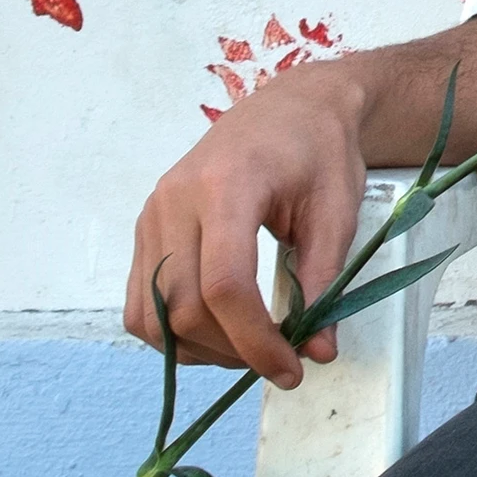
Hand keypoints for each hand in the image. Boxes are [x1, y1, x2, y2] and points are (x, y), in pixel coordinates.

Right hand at [122, 58, 367, 386]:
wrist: (290, 108)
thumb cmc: (318, 151)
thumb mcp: (336, 213)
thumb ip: (323, 284)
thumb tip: (319, 351)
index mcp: (227, 186)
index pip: (224, 285)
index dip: (255, 340)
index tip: (291, 368)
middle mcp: (175, 200)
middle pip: (183, 307)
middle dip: (232, 350)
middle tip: (280, 360)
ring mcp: (152, 214)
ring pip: (152, 314)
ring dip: (199, 348)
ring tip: (249, 345)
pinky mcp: (145, 228)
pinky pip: (140, 302)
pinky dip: (172, 331)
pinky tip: (216, 330)